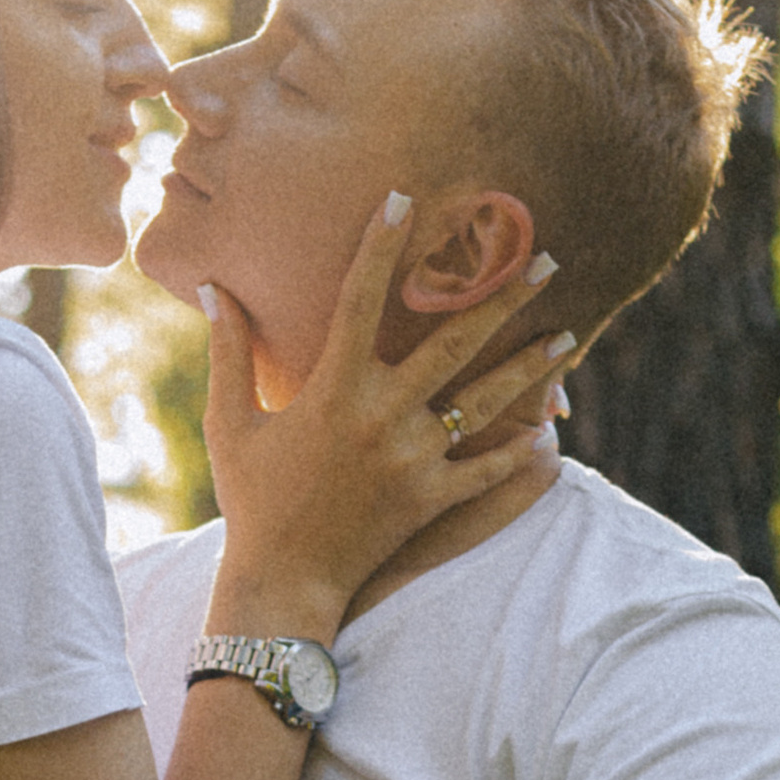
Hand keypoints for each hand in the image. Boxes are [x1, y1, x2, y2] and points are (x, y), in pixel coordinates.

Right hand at [200, 194, 573, 628]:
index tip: (404, 197)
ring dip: (531, 365)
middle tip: (547, 259)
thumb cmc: (252, 500)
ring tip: (568, 333)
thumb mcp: (230, 424)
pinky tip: (549, 425)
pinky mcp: (431, 500)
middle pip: (453, 341)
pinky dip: (519, 451)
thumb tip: (210, 288)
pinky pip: (487, 471)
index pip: (359, 299)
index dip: (380, 245)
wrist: (282, 581)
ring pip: (485, 400)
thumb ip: (228, 352)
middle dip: (503, 296)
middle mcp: (381, 416)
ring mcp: (413, 459)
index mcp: (332, 389)